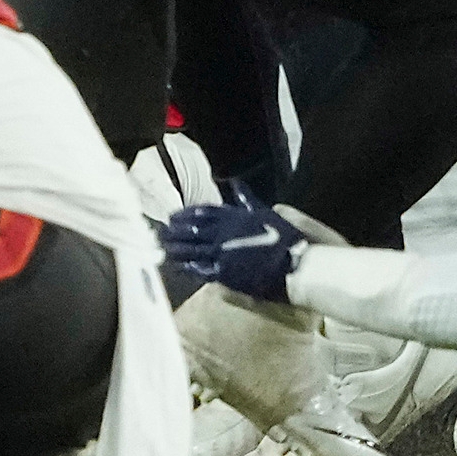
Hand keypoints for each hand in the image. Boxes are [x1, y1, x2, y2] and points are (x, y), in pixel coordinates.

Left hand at [161, 201, 308, 304]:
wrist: (295, 263)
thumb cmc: (284, 238)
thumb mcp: (265, 212)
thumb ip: (247, 199)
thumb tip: (236, 182)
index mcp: (233, 216)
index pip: (202, 212)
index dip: (185, 214)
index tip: (173, 216)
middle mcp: (223, 232)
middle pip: (192, 230)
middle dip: (175, 231)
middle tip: (161, 233)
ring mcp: (222, 252)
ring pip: (192, 249)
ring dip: (176, 249)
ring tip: (164, 249)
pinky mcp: (225, 272)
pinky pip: (201, 269)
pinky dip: (189, 267)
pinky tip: (179, 267)